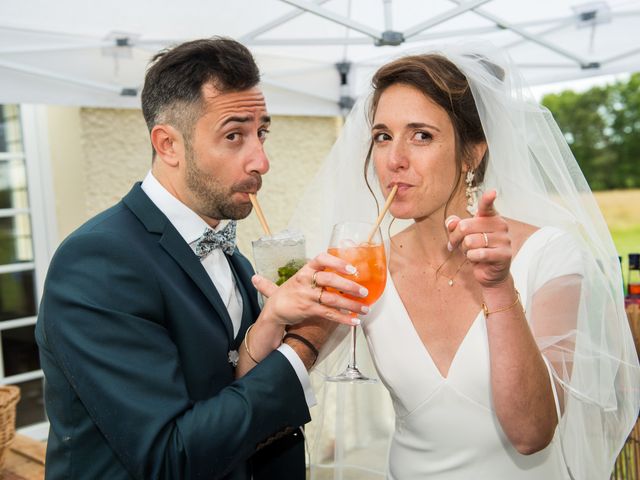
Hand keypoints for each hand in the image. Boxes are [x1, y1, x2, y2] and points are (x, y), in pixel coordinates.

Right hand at [252, 252, 368, 326]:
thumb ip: (316, 272)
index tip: (352, 268)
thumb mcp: (299, 277)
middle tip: (364, 291)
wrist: (274, 310)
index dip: (337, 262)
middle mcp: (306, 281)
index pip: (321, 259)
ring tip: (365, 308)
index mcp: (306, 270)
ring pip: (332, 299)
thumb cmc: (290, 291)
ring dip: (351, 304)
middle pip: (330, 280)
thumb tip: (339, 266)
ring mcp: (307, 296)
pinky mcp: (308, 310)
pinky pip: (329, 314)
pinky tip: (354, 321)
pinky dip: (343, 318)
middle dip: (349, 286)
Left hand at [446, 190, 511, 287]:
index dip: (488, 199)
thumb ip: (455, 226)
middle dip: (455, 238)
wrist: (490, 272)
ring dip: (465, 250)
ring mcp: (504, 239)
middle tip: (456, 245)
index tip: (492, 192)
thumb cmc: (476, 250)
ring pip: (470, 241)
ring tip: (471, 253)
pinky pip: (478, 254)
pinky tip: (476, 259)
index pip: (487, 206)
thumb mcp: (462, 237)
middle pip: (465, 226)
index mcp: (490, 217)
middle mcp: (500, 225)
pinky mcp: (504, 254)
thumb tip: (451, 222)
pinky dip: (471, 258)